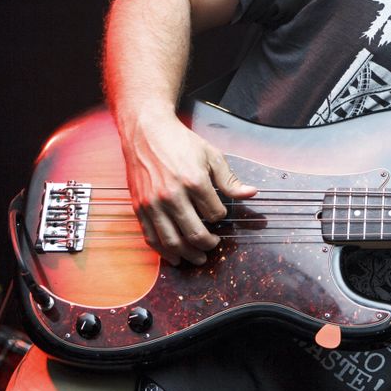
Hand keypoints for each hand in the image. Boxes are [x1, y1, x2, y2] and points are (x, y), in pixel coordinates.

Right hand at [119, 108, 256, 264]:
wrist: (146, 132)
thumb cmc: (180, 143)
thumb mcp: (211, 156)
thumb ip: (230, 180)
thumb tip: (251, 194)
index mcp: (194, 182)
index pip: (215, 214)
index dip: (221, 217)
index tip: (220, 214)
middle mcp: (172, 196)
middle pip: (194, 234)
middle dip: (208, 244)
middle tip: (214, 245)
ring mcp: (152, 204)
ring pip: (172, 242)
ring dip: (187, 255)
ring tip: (198, 258)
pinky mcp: (138, 208)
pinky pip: (151, 237)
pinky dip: (163, 251)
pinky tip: (174, 256)